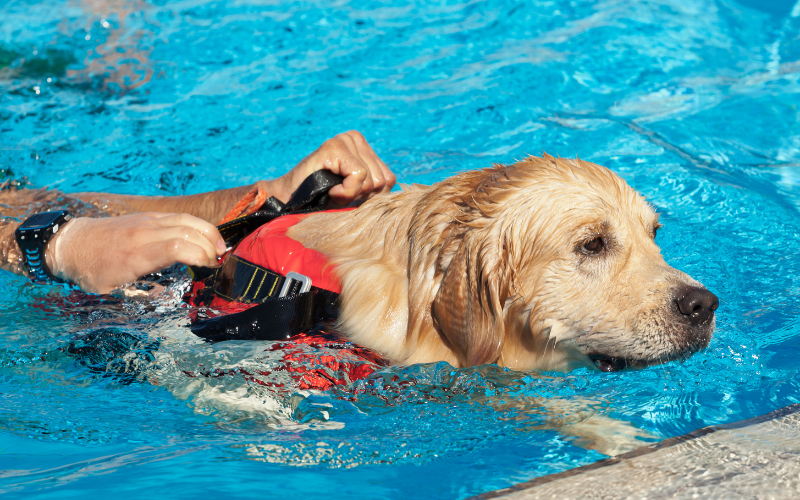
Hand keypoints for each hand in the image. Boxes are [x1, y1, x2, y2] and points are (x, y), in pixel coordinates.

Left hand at [45, 213, 225, 293]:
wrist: (71, 244)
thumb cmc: (91, 270)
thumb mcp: (113, 292)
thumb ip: (143, 294)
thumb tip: (168, 295)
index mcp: (137, 255)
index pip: (177, 247)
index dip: (200, 255)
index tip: (210, 267)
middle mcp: (144, 233)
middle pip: (188, 231)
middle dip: (210, 245)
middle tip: (219, 261)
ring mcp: (147, 221)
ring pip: (187, 220)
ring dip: (208, 232)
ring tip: (220, 247)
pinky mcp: (148, 216)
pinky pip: (179, 217)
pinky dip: (197, 226)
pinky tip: (204, 237)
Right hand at [269, 130, 395, 204]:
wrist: (290, 201)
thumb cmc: (323, 199)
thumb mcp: (356, 192)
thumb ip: (376, 188)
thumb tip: (407, 200)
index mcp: (364, 146)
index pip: (389, 180)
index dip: (370, 197)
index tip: (347, 194)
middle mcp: (355, 138)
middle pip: (382, 181)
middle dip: (362, 197)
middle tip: (338, 193)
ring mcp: (344, 140)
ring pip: (372, 180)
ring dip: (351, 195)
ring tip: (332, 190)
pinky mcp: (334, 147)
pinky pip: (359, 177)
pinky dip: (345, 192)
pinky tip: (330, 189)